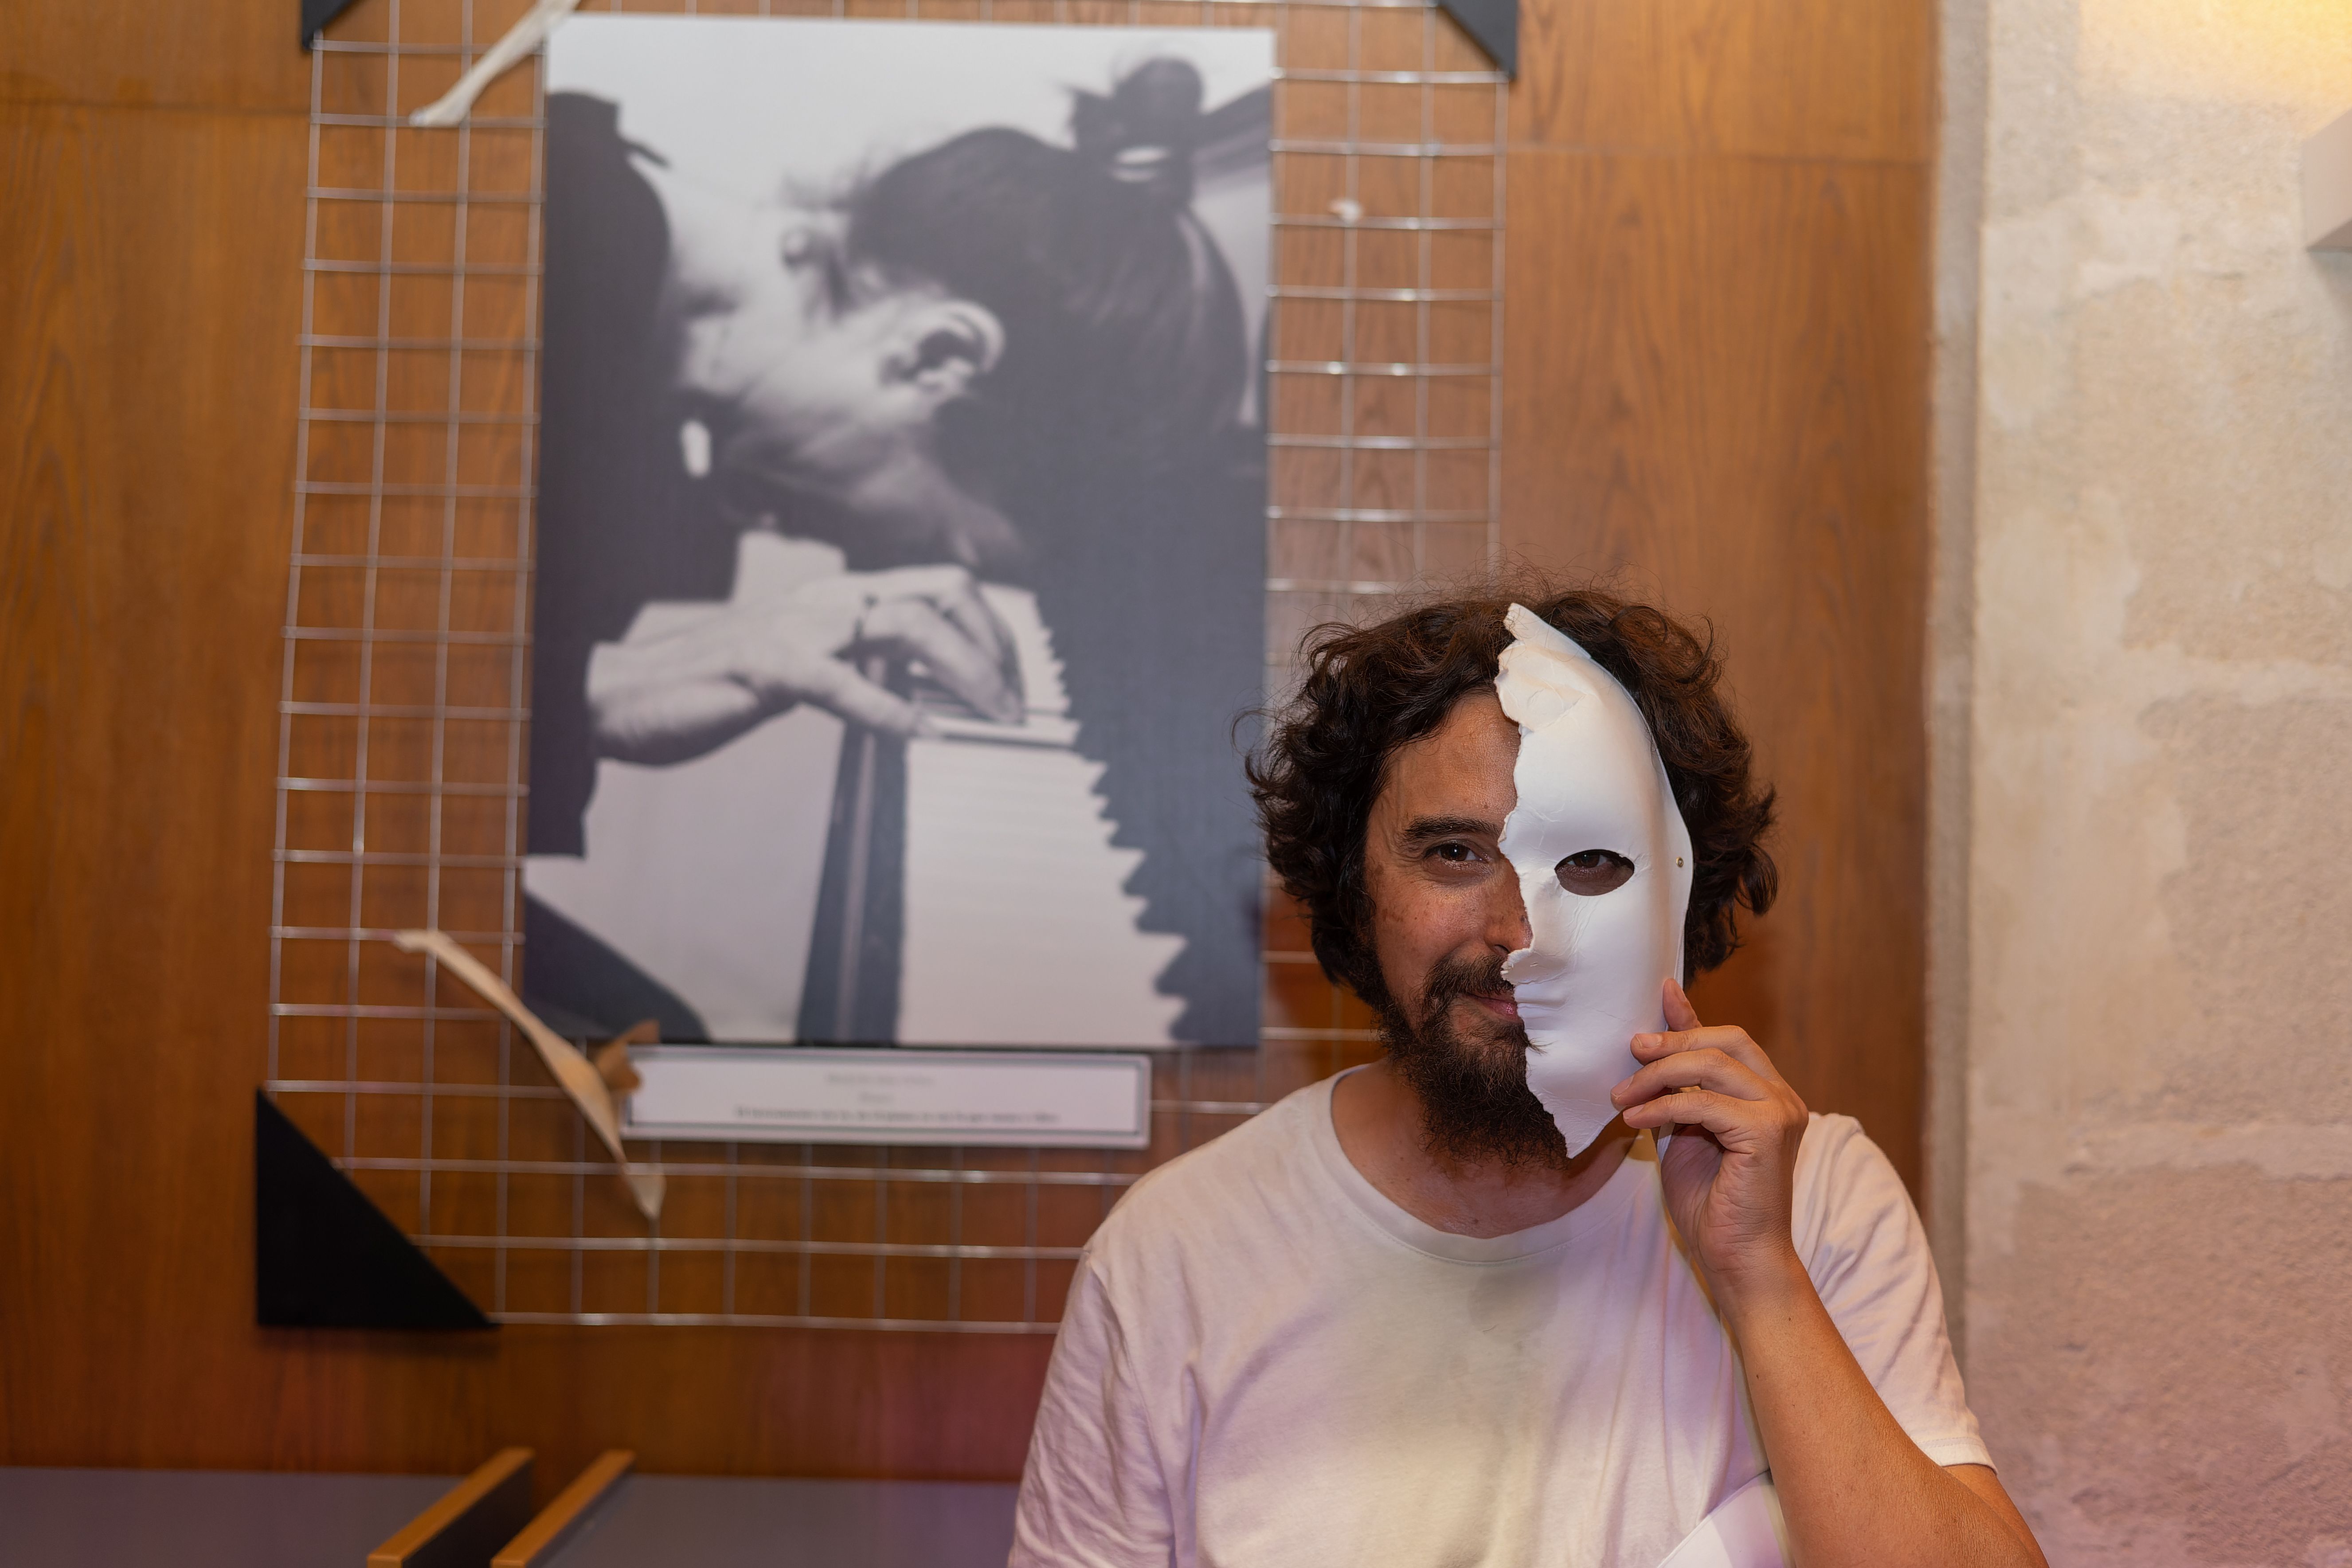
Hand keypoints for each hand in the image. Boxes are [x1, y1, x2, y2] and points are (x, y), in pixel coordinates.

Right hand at [588, 564, 1022, 764]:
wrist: (622, 695)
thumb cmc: (710, 687)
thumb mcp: (802, 668)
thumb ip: (858, 667)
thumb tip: (925, 697)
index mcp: (836, 599)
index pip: (942, 586)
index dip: (991, 629)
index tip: (1012, 682)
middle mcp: (825, 602)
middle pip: (942, 592)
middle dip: (993, 646)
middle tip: (1013, 704)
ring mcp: (796, 630)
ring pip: (908, 625)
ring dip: (964, 672)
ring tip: (990, 716)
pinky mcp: (764, 668)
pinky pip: (841, 682)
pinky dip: (889, 710)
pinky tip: (920, 737)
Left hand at [1609, 978, 1808, 1302]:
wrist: (1738, 1257)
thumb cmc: (1712, 1204)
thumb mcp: (1685, 1132)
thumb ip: (1677, 1091)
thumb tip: (1650, 1052)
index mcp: (1768, 1095)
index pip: (1729, 1041)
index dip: (1692, 1018)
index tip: (1661, 992)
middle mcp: (1782, 1097)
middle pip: (1726, 1041)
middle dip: (1672, 1041)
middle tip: (1632, 1050)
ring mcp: (1779, 1112)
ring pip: (1711, 1065)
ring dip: (1656, 1075)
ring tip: (1621, 1096)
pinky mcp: (1766, 1133)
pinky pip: (1702, 1102)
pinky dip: (1662, 1106)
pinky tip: (1634, 1120)